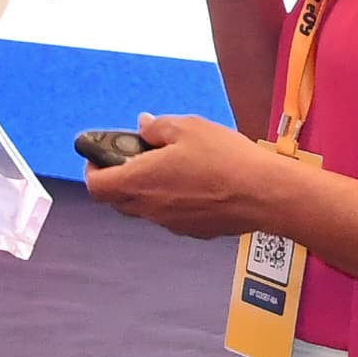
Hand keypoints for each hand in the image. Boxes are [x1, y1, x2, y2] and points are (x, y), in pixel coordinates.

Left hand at [79, 113, 298, 238]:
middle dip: (120, 178)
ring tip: (173, 165)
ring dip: (148, 189)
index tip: (100, 156)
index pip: (96, 186)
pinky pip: (171, 215)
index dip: (93, 169)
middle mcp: (150, 208)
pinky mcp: (193, 230)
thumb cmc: (225, 159)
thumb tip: (144, 126)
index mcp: (139, 182)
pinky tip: (197, 182)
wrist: (263, 194)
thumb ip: (158, 128)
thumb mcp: (187, 127)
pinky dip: (173, 199)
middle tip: (137, 157)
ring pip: (146, 208)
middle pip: (118, 199)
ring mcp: (171, 223)